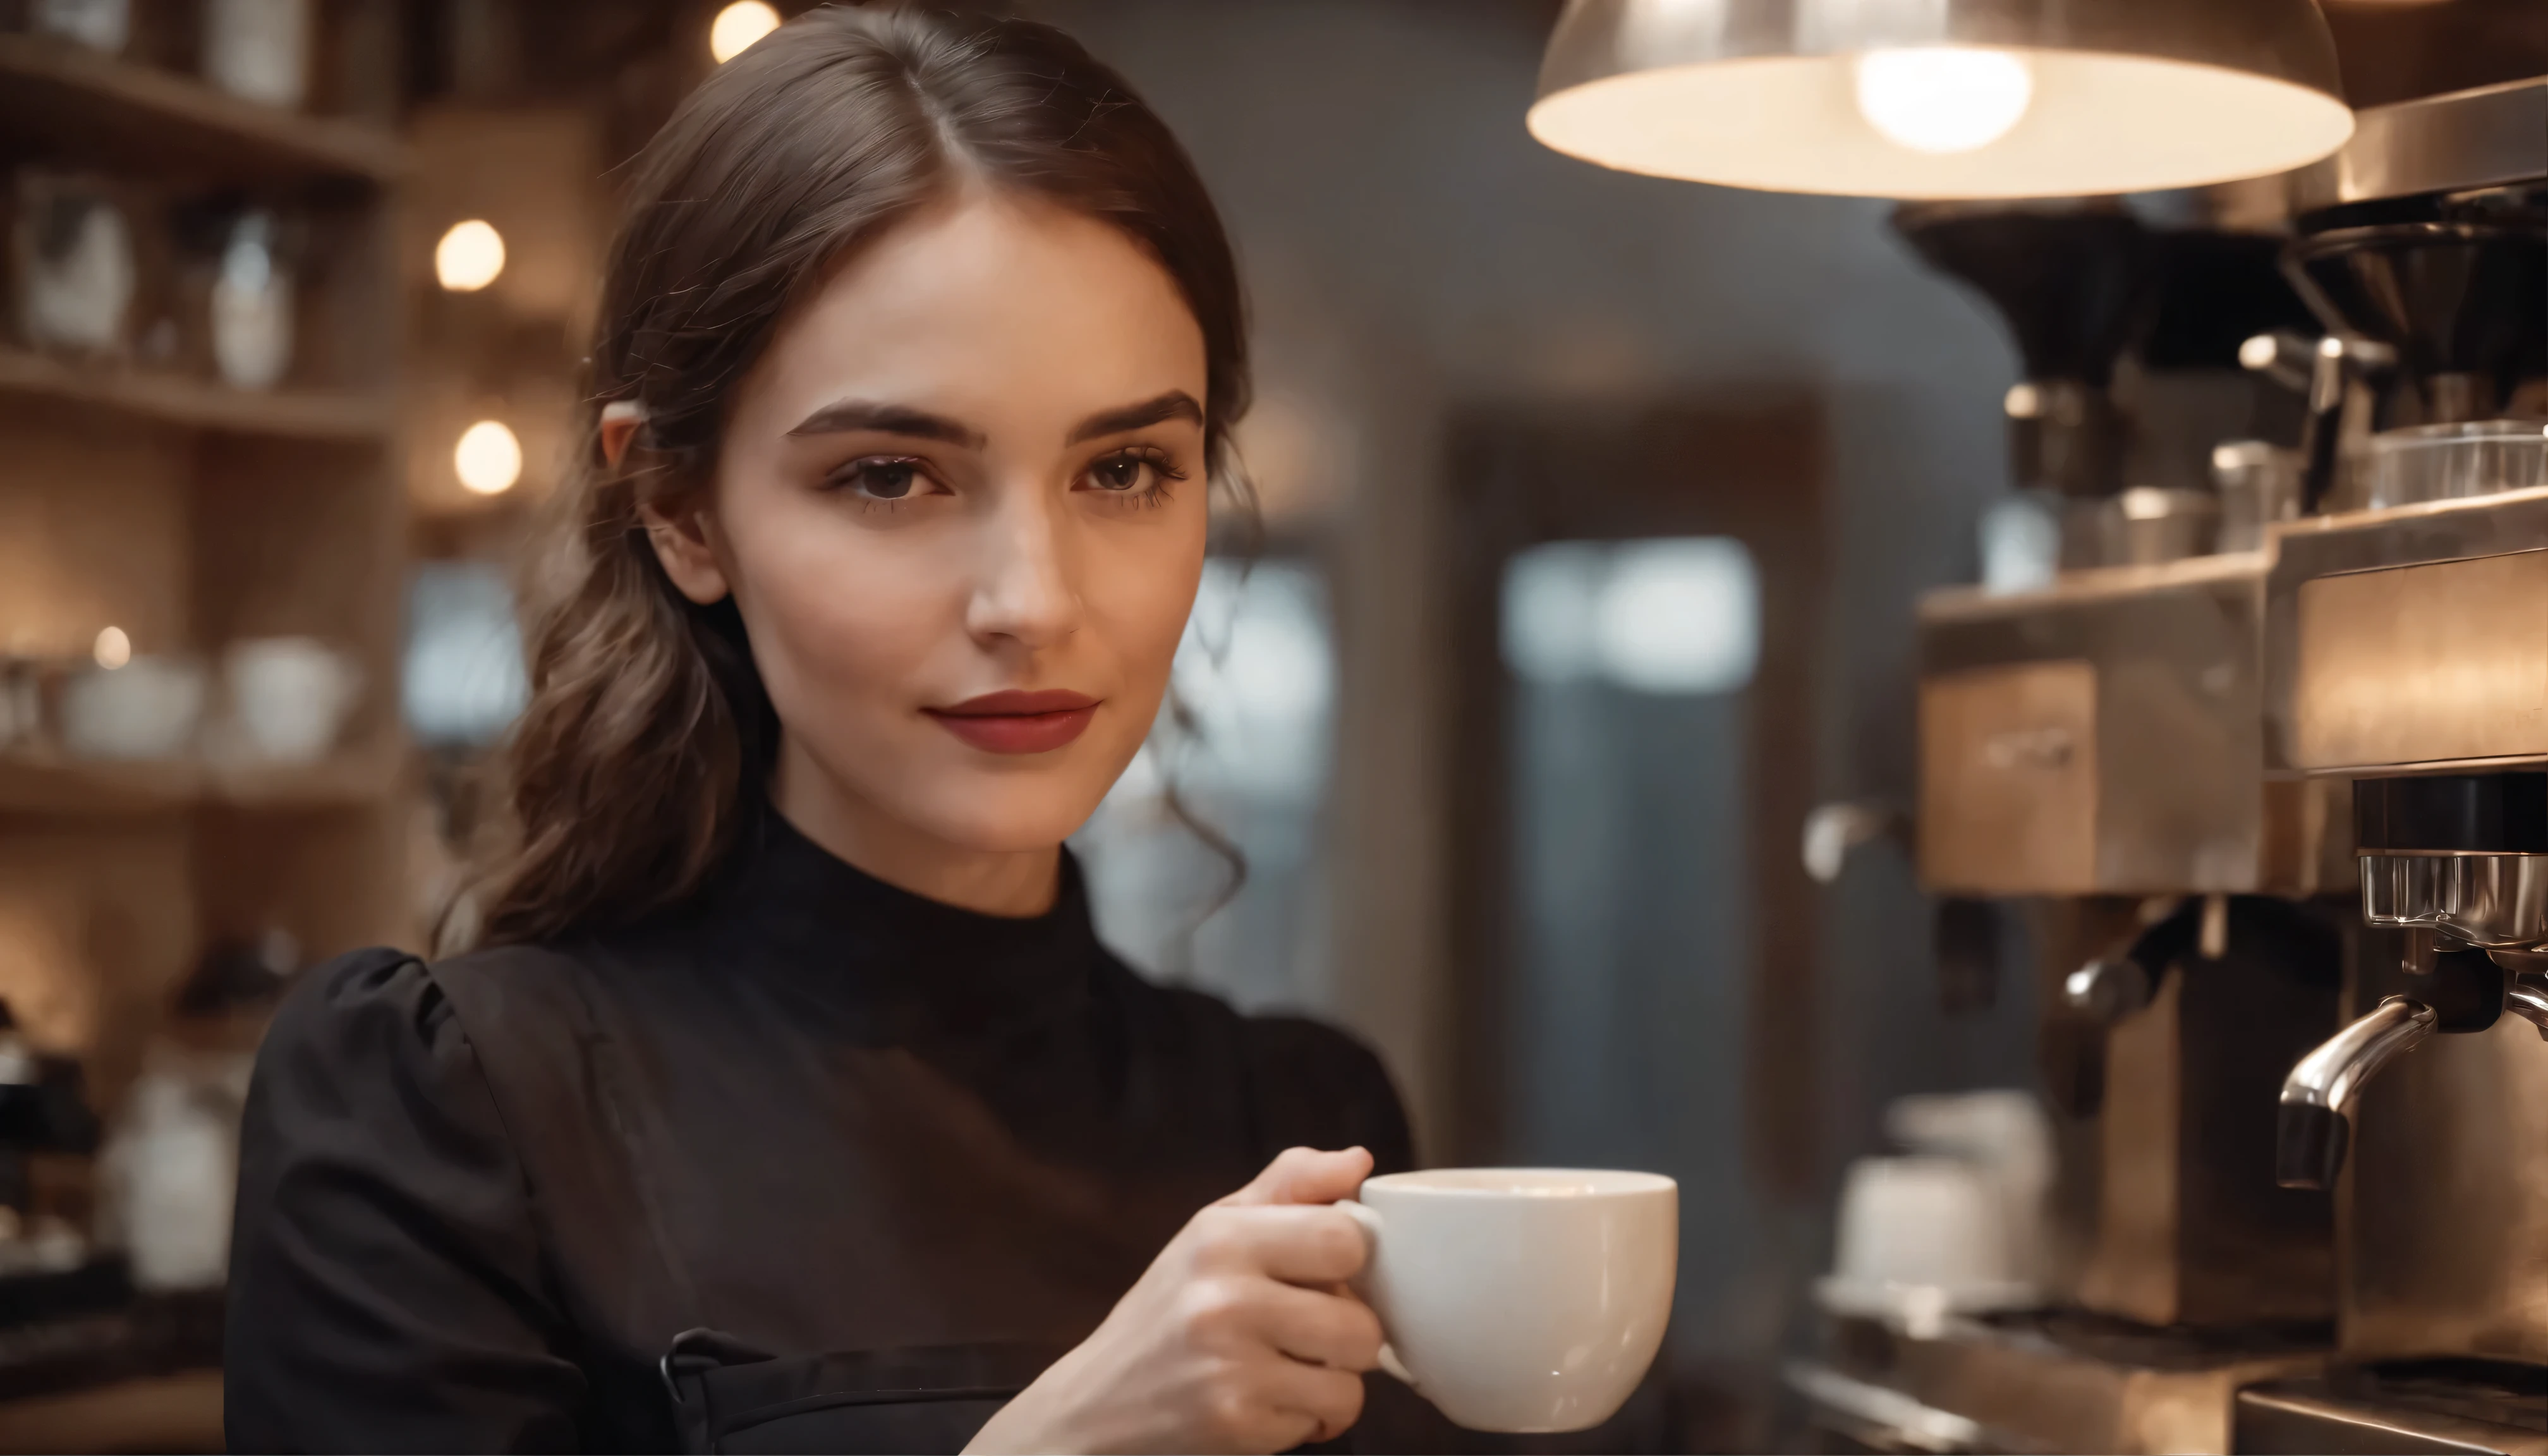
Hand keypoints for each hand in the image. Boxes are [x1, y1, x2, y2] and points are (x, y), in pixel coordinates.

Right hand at [966, 1146, 1382, 1454]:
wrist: (1096, 1403)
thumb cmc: (1171, 1310)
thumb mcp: (1215, 1230)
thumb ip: (1290, 1186)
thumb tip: (1359, 1163)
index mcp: (1221, 1236)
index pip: (1346, 1238)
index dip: (1351, 1263)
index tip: (1325, 1275)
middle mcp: (1223, 1298)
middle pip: (1362, 1322)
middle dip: (1348, 1334)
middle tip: (1307, 1334)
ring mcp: (1228, 1366)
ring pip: (1352, 1381)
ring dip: (1333, 1383)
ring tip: (1288, 1370)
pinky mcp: (1235, 1424)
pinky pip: (1326, 1423)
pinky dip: (1306, 1422)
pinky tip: (1266, 1404)